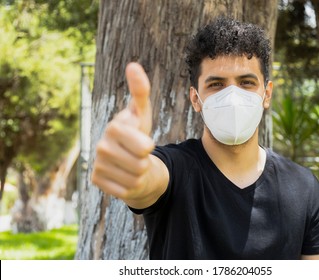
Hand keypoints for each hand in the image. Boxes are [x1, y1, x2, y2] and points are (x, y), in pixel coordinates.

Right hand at [91, 63, 154, 201]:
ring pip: (135, 180)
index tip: (143, 142)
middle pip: (141, 165)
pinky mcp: (95, 180)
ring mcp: (97, 164)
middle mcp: (101, 146)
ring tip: (132, 165)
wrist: (129, 160)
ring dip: (139, 175)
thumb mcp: (143, 115)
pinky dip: (130, 186)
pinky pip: (125, 191)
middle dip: (145, 162)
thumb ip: (140, 91)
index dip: (148, 147)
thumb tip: (133, 65)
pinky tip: (124, 176)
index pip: (144, 147)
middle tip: (138, 156)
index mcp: (114, 127)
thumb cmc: (138, 135)